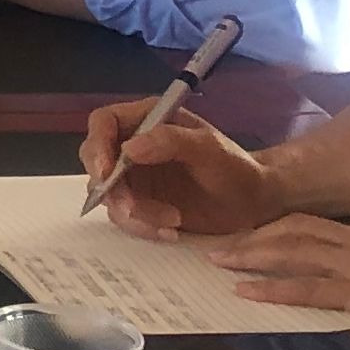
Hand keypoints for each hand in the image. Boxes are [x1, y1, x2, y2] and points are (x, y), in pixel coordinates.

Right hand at [78, 98, 280, 239]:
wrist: (254, 204)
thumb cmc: (236, 168)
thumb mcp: (209, 149)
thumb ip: (171, 142)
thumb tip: (129, 148)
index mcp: (148, 120)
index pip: (103, 123)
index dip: (97, 145)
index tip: (108, 173)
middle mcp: (134, 145)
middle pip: (95, 159)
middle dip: (111, 188)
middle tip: (133, 208)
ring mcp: (135, 176)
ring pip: (108, 194)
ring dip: (134, 212)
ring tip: (171, 221)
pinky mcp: (141, 203)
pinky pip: (124, 216)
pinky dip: (143, 227)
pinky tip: (171, 230)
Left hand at [206, 213, 349, 332]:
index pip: (317, 225)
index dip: (282, 228)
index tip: (256, 233)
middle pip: (293, 231)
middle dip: (255, 236)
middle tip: (221, 243)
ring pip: (291, 253)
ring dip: (252, 256)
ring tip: (219, 261)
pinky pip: (306, 289)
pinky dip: (273, 288)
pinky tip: (246, 291)